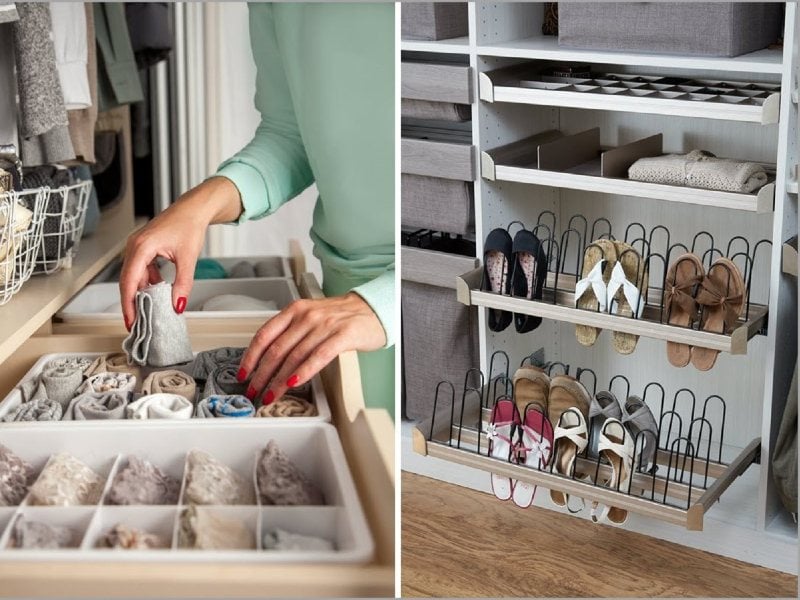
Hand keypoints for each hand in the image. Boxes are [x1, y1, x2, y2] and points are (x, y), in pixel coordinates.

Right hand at [119, 177, 241, 328]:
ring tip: (148, 310)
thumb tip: (178, 305)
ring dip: (140, 293)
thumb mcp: (188, 258)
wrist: (193, 209)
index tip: (131, 320)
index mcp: (142, 247)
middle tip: (137, 322)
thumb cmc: (189, 225)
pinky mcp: (143, 248)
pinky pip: (140, 270)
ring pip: (134, 276)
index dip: (128, 304)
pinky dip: (147, 282)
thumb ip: (183, 284)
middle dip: (131, 303)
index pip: (129, 281)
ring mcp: (137, 247)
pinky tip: (156, 291)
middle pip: (127, 281)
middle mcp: (134, 246)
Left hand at [238, 292, 385, 403]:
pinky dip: (304, 371)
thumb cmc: (341, 317)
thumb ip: (291, 332)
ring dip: (278, 380)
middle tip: (253, 391)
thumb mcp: (310, 316)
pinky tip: (294, 383)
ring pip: (294, 356)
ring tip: (270, 395)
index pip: (265, 334)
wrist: (373, 309)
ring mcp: (324, 325)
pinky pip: (318, 356)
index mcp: (295, 310)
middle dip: (261, 375)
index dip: (250, 356)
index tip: (243, 374)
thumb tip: (269, 359)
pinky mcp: (342, 336)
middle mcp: (306, 316)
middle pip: (276, 349)